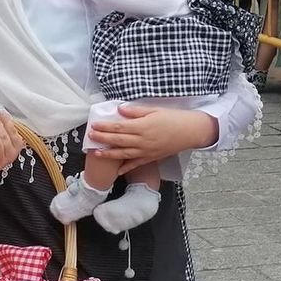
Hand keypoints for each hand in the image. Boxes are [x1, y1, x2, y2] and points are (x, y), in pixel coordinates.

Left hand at [87, 105, 217, 164]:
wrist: (190, 131)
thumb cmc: (173, 118)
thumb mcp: (154, 110)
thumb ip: (136, 111)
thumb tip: (120, 110)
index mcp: (142, 127)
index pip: (119, 127)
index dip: (105, 127)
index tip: (94, 125)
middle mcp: (142, 141)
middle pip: (118, 140)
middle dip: (102, 139)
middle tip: (90, 136)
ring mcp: (146, 151)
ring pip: (124, 154)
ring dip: (109, 154)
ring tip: (96, 153)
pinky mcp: (151, 158)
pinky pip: (136, 164)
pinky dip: (126, 168)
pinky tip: (117, 170)